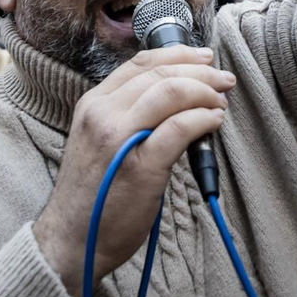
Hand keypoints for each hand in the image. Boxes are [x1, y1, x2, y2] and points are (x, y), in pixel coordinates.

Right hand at [34, 46, 233, 296]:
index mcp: (92, 105)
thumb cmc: (91, 197)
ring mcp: (119, 137)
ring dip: (204, 92)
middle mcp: (102, 114)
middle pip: (159, 73)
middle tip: (224, 80)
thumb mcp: (98, 143)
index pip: (139, 63)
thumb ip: (126, 118)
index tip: (203, 58)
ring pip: (171, 92)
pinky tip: (213, 123)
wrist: (72, 241)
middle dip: (200, 71)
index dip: (177, 55)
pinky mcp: (141, 166)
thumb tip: (174, 101)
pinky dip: (203, 119)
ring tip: (220, 102)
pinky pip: (180, 127)